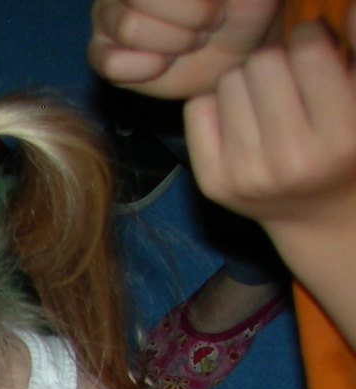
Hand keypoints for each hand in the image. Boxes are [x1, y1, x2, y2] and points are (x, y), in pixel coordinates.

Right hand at [89, 0, 280, 95]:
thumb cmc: (240, 10)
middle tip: (208, 24)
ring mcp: (107, 14)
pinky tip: (164, 63)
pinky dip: (148, 69)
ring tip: (190, 42)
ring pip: (131, 27)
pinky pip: (113, 63)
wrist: (232, 52)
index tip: (220, 5)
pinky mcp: (100, 54)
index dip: (197, 2)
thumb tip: (212, 2)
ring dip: (174, 42)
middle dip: (191, 18)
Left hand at [187, 13, 355, 233]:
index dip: (311, 36)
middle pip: (263, 61)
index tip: (316, 47)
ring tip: (269, 99)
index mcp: (343, 136)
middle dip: (279, 59)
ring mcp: (248, 175)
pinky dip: (218, 105)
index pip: (308, 50)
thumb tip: (347, 4)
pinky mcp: (213, 183)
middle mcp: (293, 160)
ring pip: (229, 80)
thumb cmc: (351, 143)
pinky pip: (198, 107)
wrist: (320, 216)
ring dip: (248, 80)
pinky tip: (242, 120)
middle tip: (291, 77)